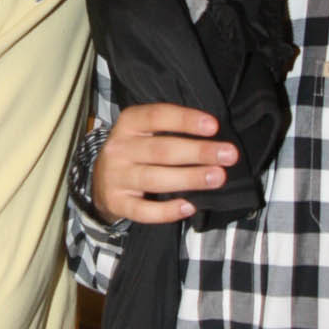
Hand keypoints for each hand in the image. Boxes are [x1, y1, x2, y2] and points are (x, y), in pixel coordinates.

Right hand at [91, 104, 237, 225]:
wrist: (100, 180)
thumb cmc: (135, 150)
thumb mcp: (145, 131)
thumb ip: (172, 129)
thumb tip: (214, 137)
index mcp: (129, 123)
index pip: (157, 116)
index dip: (186, 120)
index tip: (214, 126)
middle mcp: (119, 148)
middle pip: (161, 150)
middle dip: (198, 152)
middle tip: (228, 155)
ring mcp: (116, 177)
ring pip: (155, 179)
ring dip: (189, 178)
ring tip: (217, 177)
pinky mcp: (116, 202)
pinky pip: (143, 211)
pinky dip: (167, 211)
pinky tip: (189, 206)